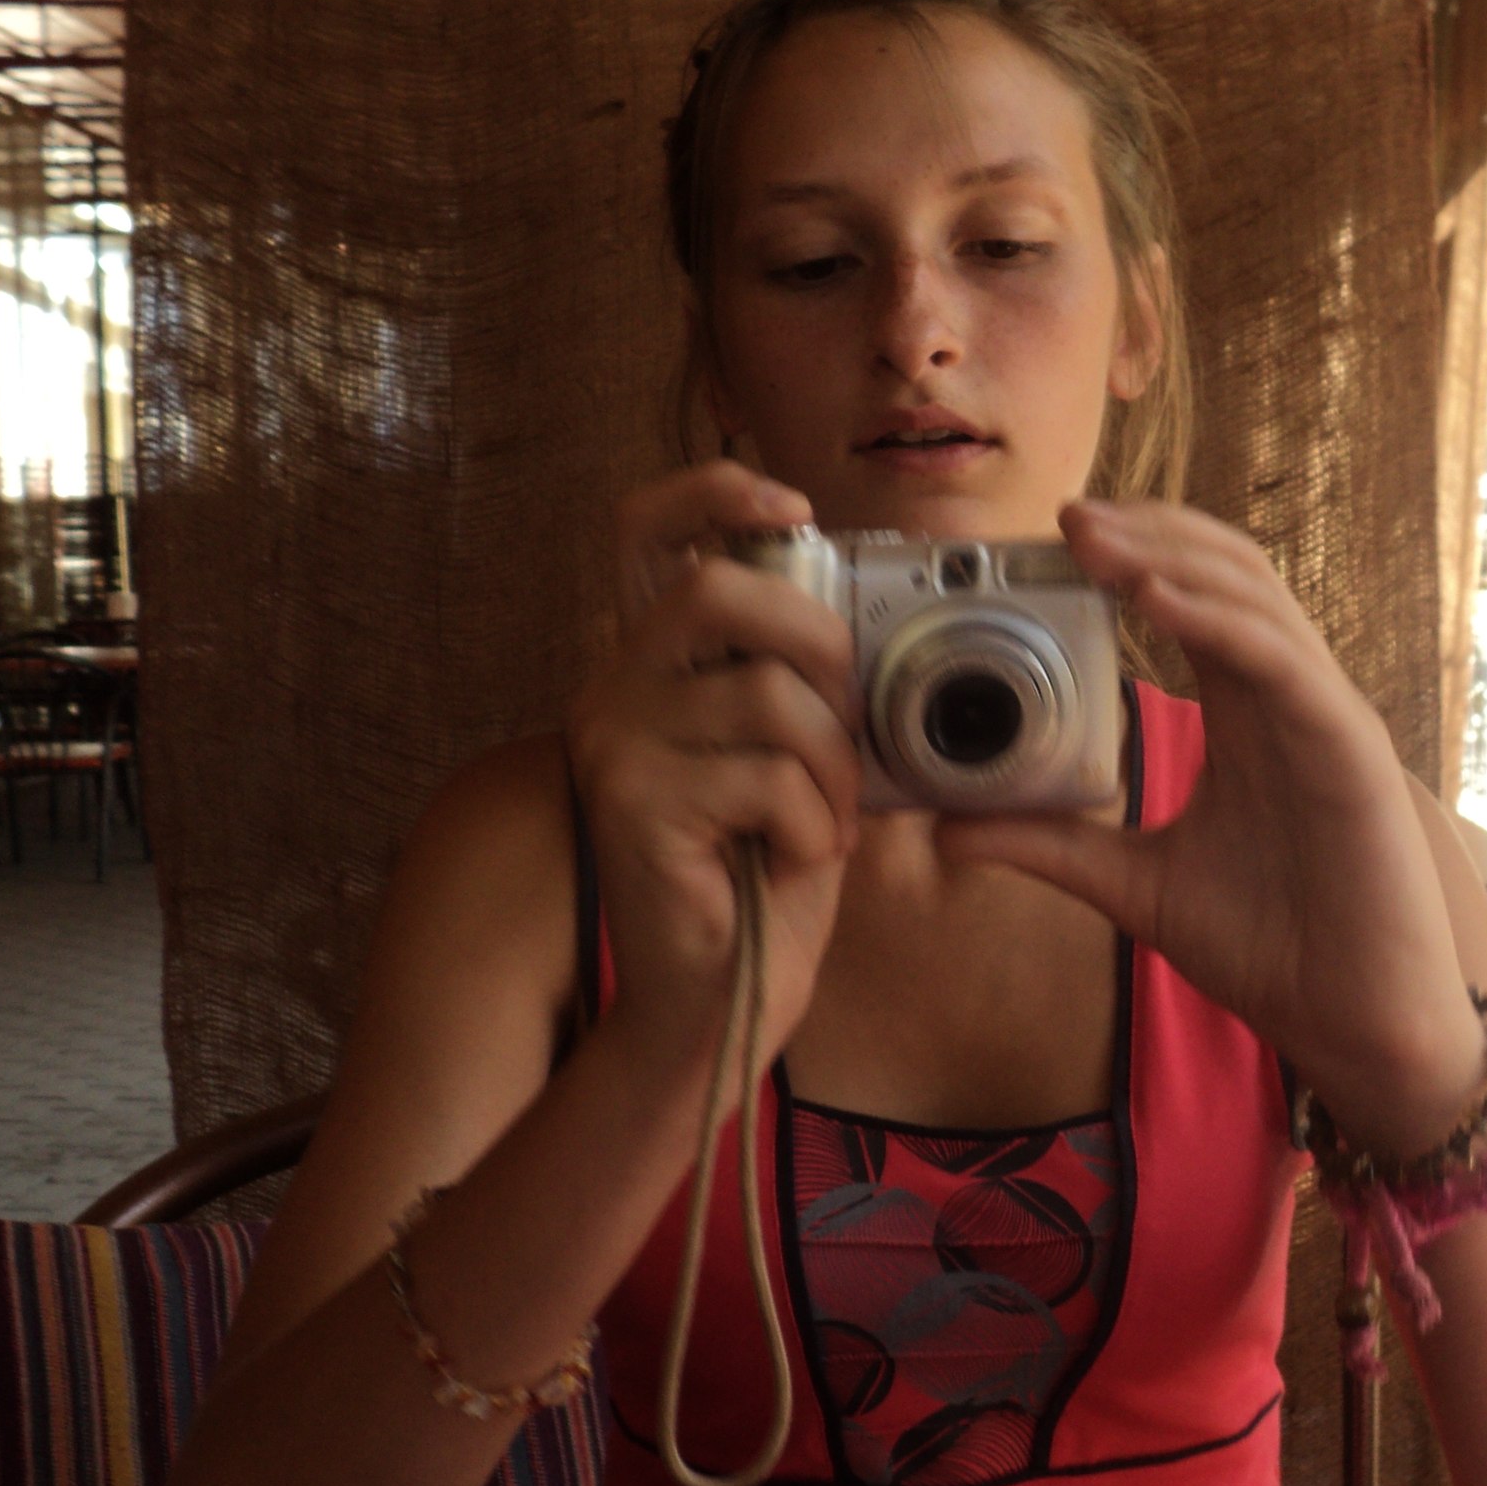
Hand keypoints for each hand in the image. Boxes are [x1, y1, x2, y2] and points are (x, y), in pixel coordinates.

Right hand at [566, 462, 862, 1075]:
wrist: (723, 994)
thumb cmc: (766, 873)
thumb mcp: (797, 756)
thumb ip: (806, 681)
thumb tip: (871, 612)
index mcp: (656, 661)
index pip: (647, 528)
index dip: (715, 490)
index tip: (793, 506)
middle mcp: (617, 686)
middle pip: (722, 590)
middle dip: (820, 647)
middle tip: (848, 725)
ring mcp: (615, 742)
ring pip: (767, 695)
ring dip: (833, 766)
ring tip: (826, 821)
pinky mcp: (633, 803)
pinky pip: (767, 777)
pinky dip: (814, 824)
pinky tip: (794, 859)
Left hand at [935, 498, 1483, 1155]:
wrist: (1356, 1025)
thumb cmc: (1275, 949)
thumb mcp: (1134, 886)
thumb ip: (1051, 847)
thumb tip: (948, 829)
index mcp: (1247, 715)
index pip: (1192, 599)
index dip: (1129, 558)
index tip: (1049, 544)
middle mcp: (1288, 699)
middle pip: (1225, 572)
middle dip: (1147, 533)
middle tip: (1063, 519)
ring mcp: (1324, 716)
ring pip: (1254, 597)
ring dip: (1172, 558)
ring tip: (1095, 540)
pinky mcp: (1349, 750)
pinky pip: (1284, 662)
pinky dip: (1220, 622)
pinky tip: (1159, 603)